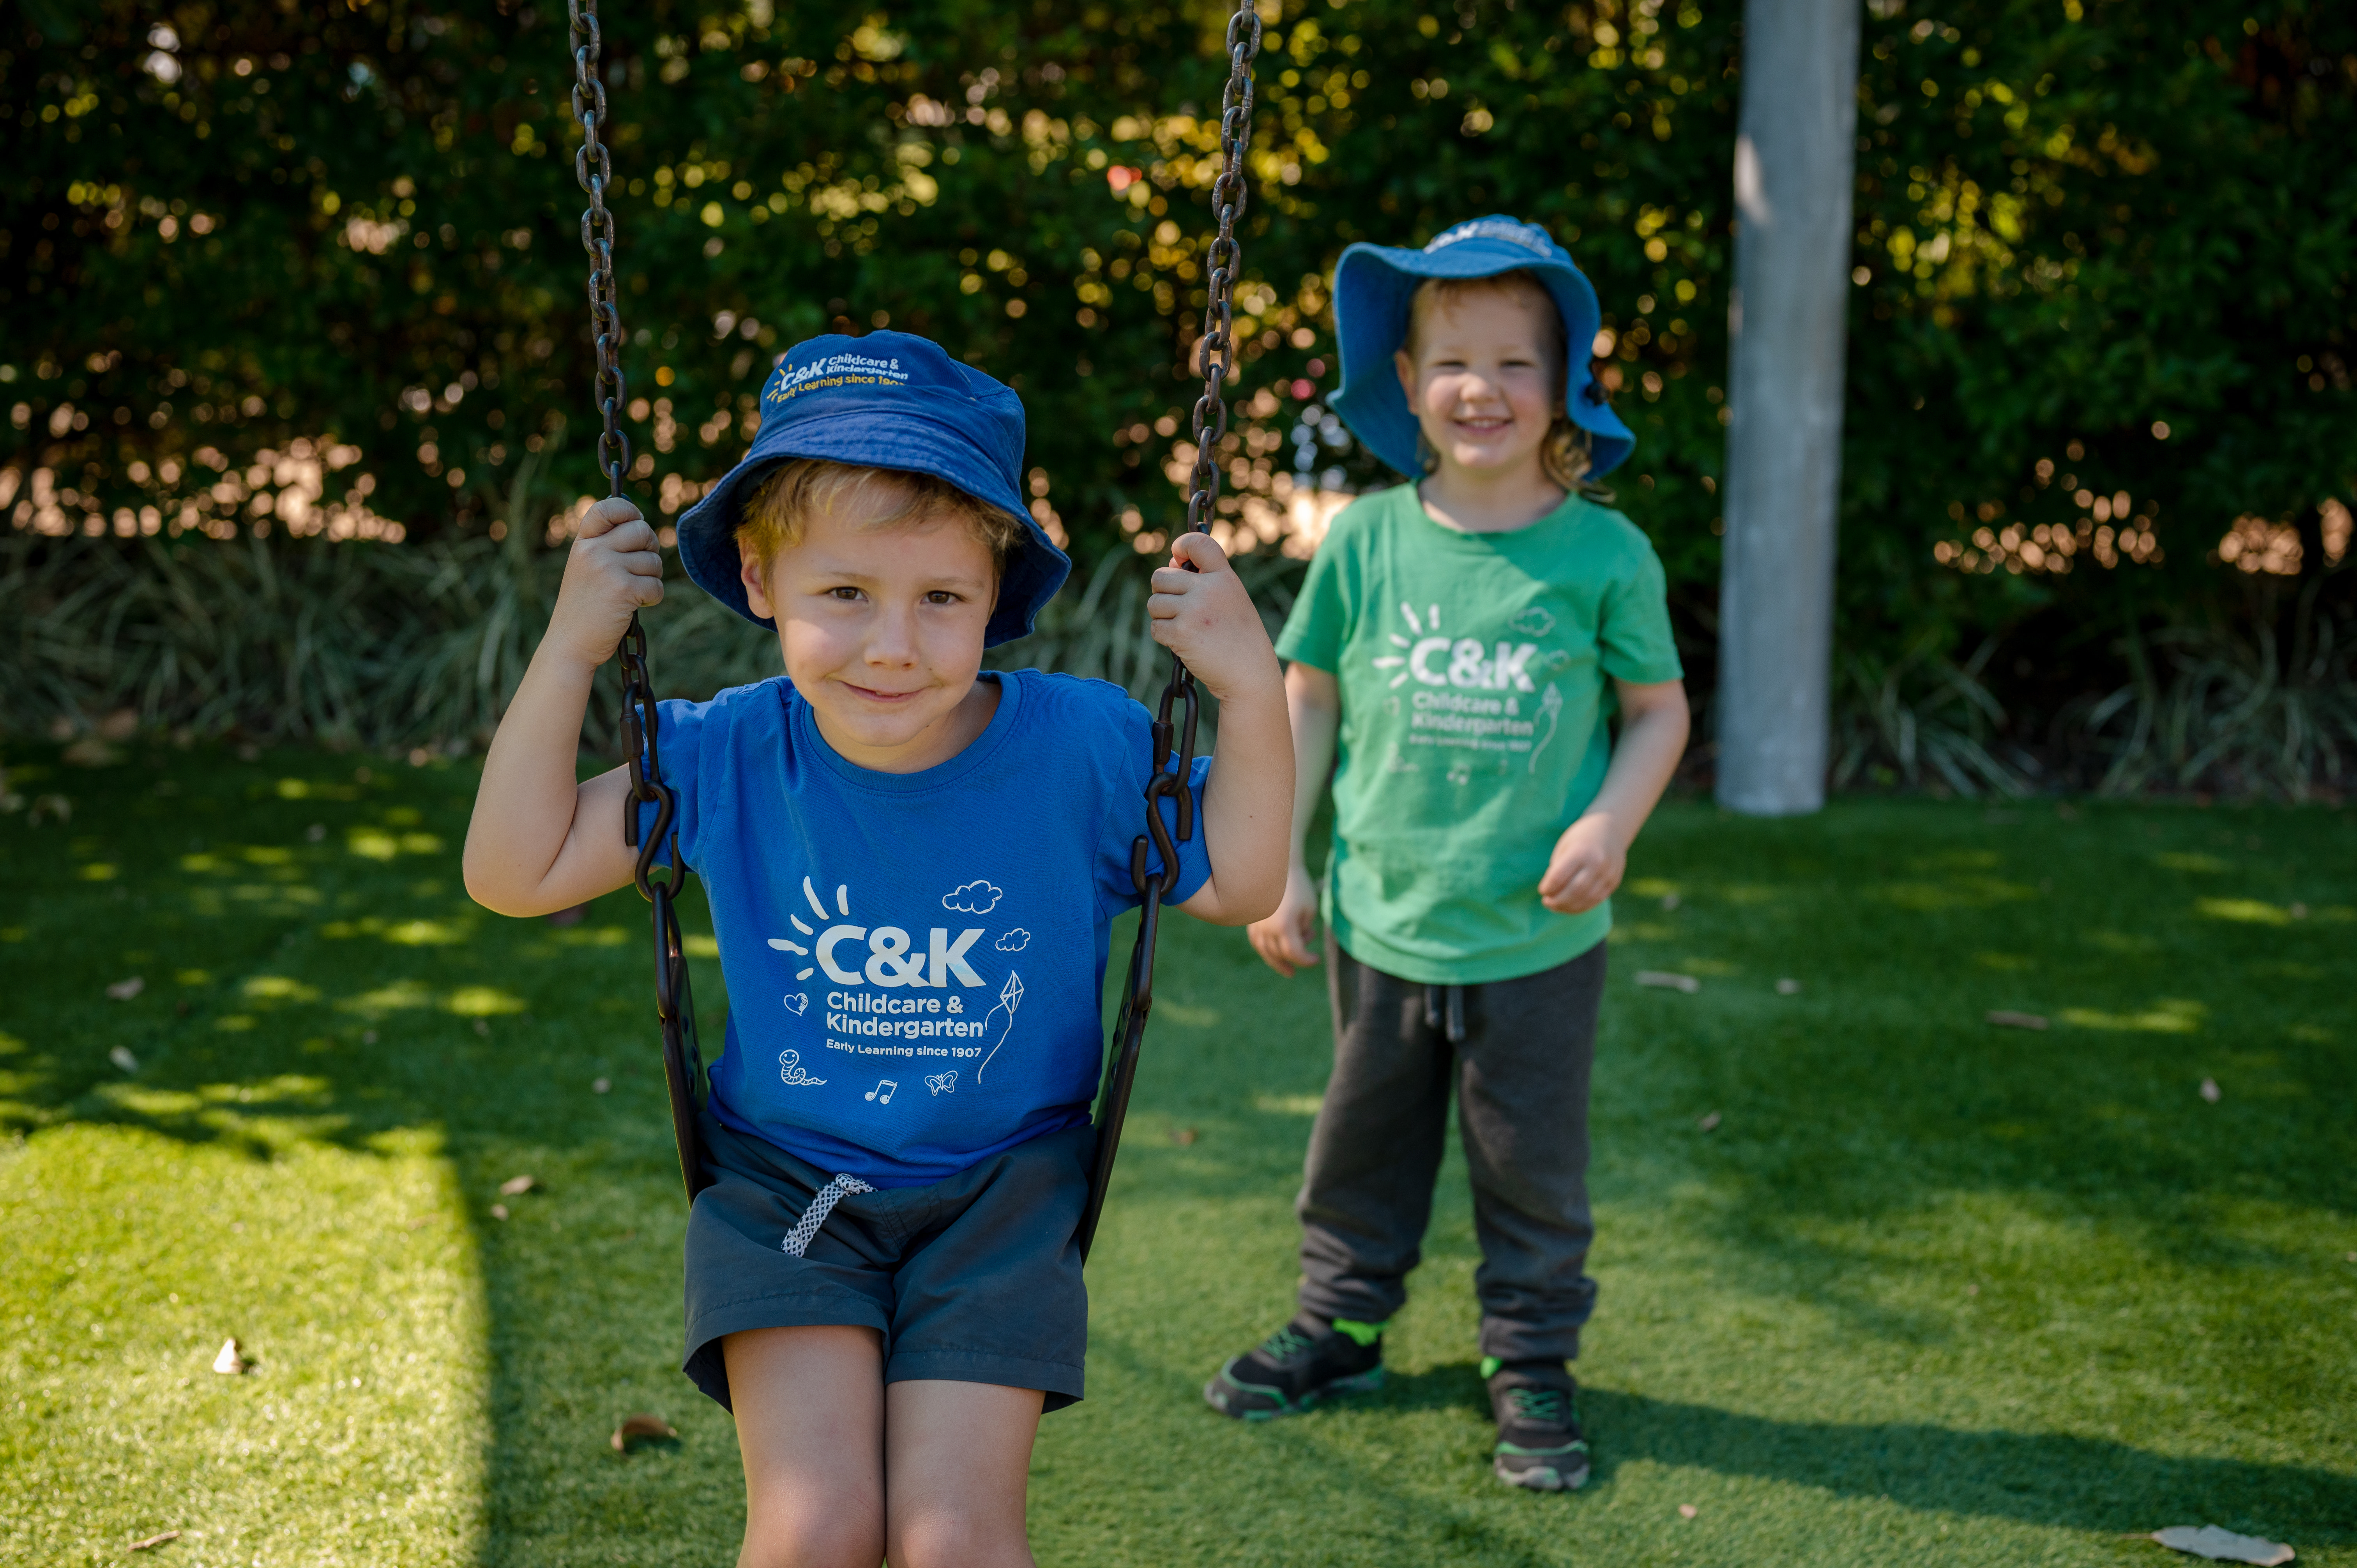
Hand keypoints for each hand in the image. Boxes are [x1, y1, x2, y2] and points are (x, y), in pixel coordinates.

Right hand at [547, 498, 665, 667]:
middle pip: (642, 530)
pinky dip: (653, 598)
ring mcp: (607, 568)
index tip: (635, 523)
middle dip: (650, 549)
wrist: (570, 644)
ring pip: (653, 560)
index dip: (629, 511)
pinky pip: (656, 585)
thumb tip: (642, 525)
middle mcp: (593, 550)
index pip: (608, 508)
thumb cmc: (584, 608)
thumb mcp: (586, 569)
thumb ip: (606, 546)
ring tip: (633, 593)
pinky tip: (635, 606)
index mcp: (583, 543)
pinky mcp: (623, 589)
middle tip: (641, 568)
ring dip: (651, 578)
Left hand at [1147, 531, 1279, 704]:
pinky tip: (1183, 644)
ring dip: (1162, 617)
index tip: (1178, 559)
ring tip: (1184, 629)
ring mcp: (1194, 610)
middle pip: (1161, 577)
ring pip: (1154, 603)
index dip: (1182, 546)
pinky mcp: (1182, 633)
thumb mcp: (1231, 600)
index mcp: (1224, 577)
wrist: (1250, 674)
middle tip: (1179, 610)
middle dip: (1163, 593)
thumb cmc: (1239, 638)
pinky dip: (1164, 637)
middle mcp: (1209, 589)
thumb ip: (1204, 580)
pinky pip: (1155, 628)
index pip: (1198, 543)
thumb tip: (1171, 563)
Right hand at [1245, 862, 1320, 976]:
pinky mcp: (1252, 919)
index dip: (1307, 961)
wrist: (1278, 866)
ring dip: (1277, 961)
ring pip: (1264, 950)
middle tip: (1309, 957)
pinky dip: (1265, 949)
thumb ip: (1303, 930)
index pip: (1295, 953)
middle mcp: (1267, 928)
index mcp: (1283, 926)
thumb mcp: (1309, 910)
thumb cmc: (1299, 886)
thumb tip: (1299, 940)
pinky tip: (1272, 953)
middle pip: (1280, 954)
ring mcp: (1257, 923)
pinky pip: (1256, 940)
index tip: (1317, 959)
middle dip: (1296, 958)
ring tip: (1288, 970)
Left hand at [1538, 813, 1625, 914]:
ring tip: (1556, 906)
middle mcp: (1597, 863)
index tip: (1542, 890)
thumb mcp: (1565, 846)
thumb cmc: (1581, 837)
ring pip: (1586, 899)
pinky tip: (1570, 906)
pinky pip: (1596, 900)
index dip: (1548, 887)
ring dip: (1568, 907)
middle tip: (1546, 902)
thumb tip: (1550, 893)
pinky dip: (1581, 906)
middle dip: (1557, 901)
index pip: (1559, 876)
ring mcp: (1608, 874)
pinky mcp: (1614, 882)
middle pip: (1574, 891)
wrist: (1611, 829)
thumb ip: (1558, 869)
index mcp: (1580, 851)